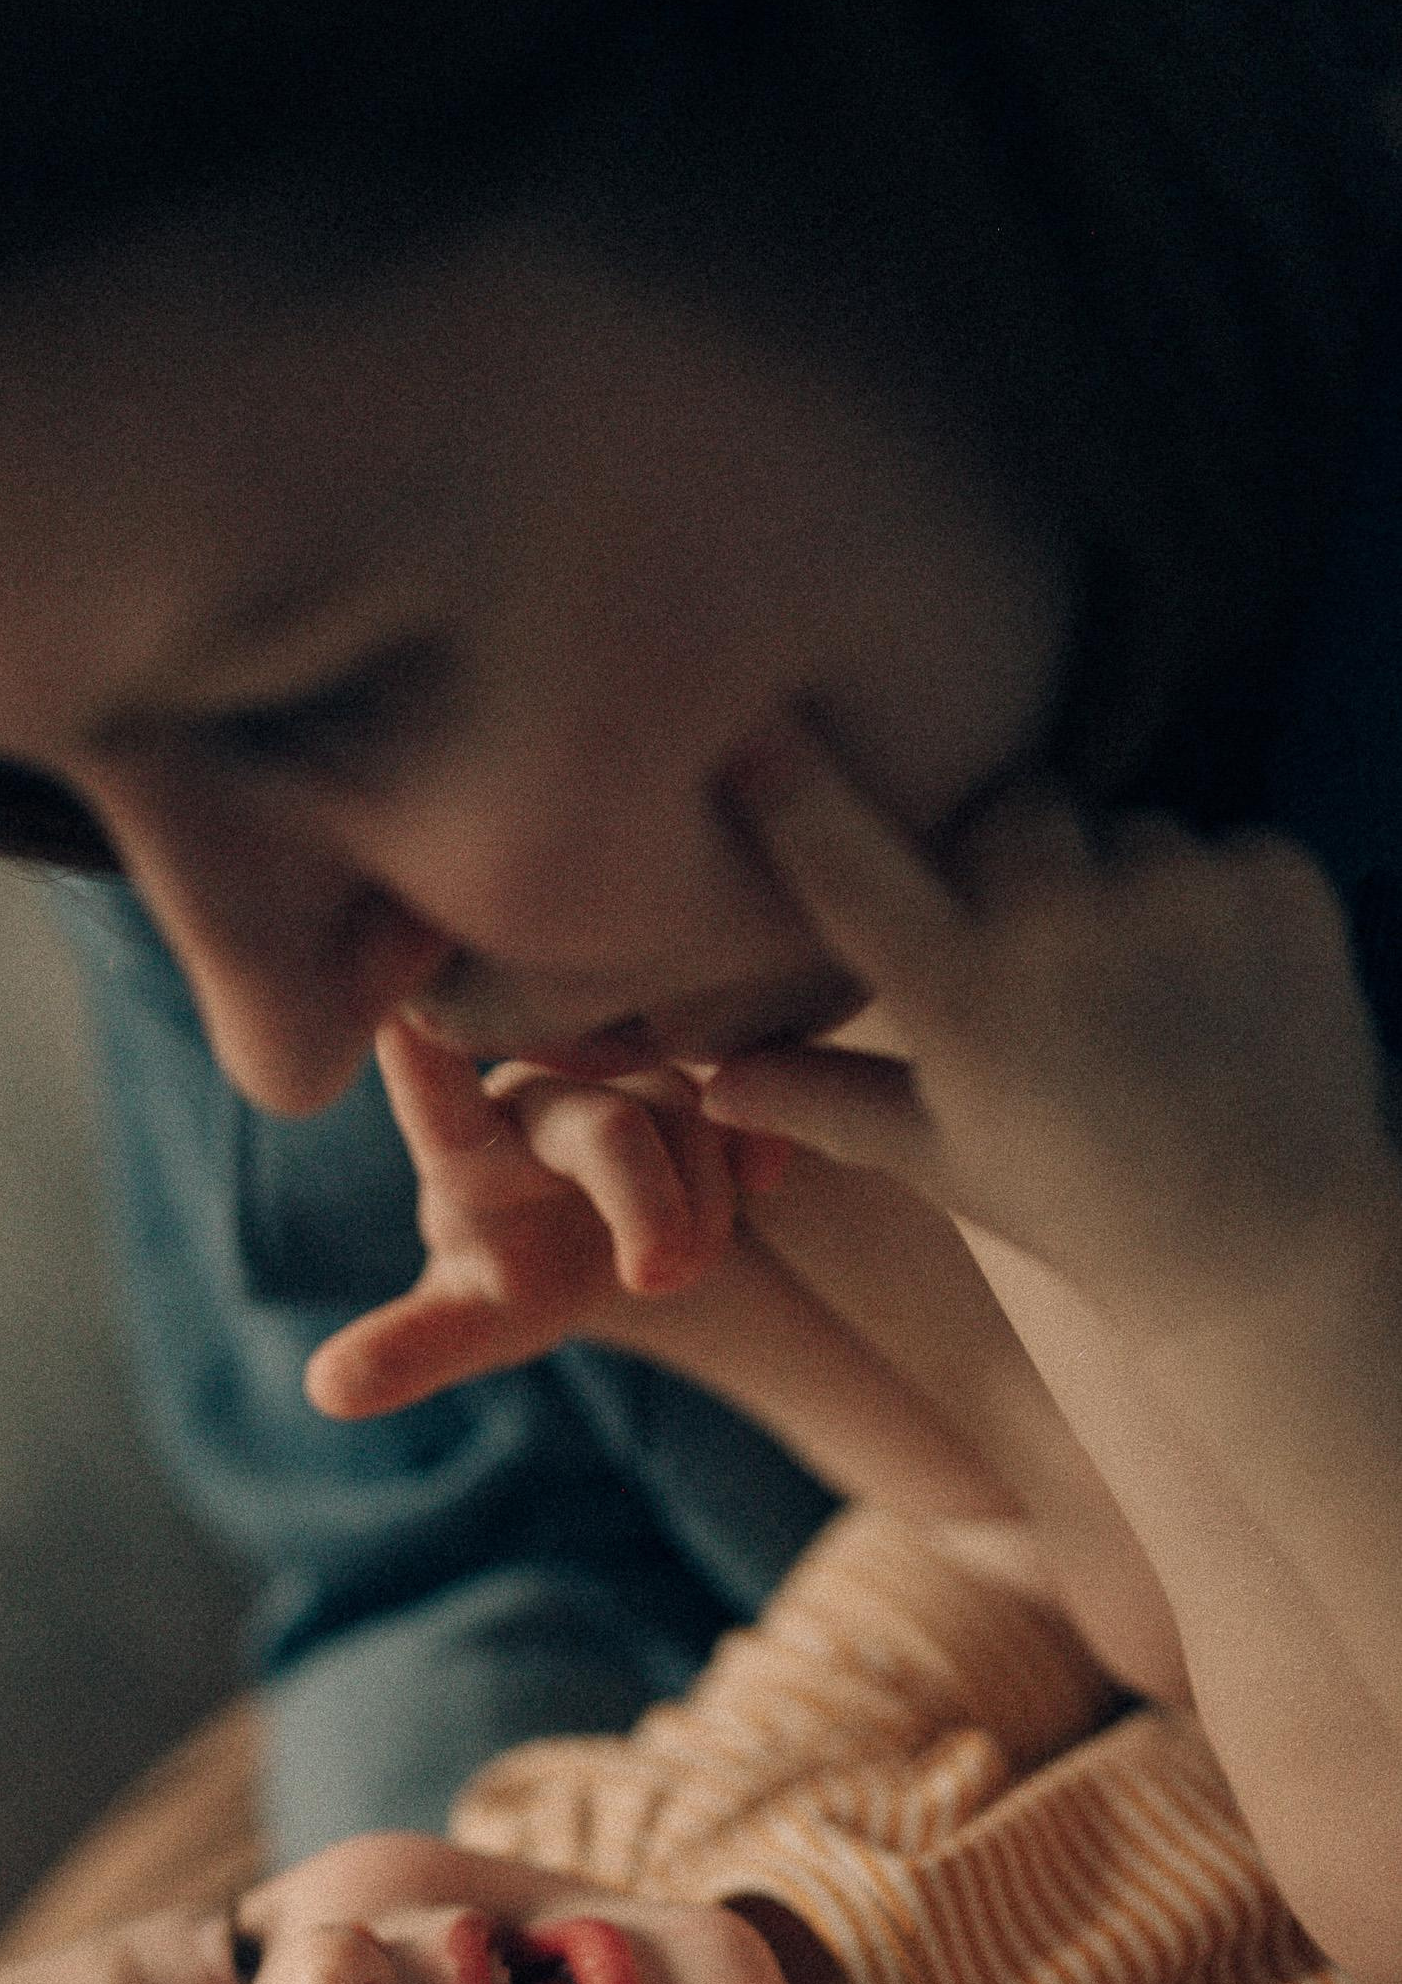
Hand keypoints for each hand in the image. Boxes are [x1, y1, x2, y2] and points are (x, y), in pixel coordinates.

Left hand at [305, 1020, 786, 1420]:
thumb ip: (409, 1347)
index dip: (417, 1050)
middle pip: (603, 1128)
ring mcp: (630, 1069)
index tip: (404, 1014)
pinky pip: (750, 1082)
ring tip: (676, 1268)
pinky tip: (765, 1179)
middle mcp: (541, 1088)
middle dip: (645, 1203)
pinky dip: (761, 1138)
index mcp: (465, 1145)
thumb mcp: (471, 1320)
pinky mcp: (707, 1067)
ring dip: (702, 1207)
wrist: (603, 1230)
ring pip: (689, 1116)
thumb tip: (324, 1390)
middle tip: (660, 1280)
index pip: (431, 1096)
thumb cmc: (517, 1267)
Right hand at [701, 711, 1391, 1322]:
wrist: (1266, 1247)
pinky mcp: (1279, 879)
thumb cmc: (1079, 1206)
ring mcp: (1181, 895)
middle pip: (1006, 806)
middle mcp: (1064, 928)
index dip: (797, 792)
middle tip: (1031, 942)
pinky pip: (1216, 844)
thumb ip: (822, 1098)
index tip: (761, 736)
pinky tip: (1212, 989)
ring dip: (1116, 881)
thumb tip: (704, 1076)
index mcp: (963, 999)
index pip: (851, 863)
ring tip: (1136, 987)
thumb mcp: (941, 1157)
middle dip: (1007, 852)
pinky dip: (1211, 901)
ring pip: (1117, 825)